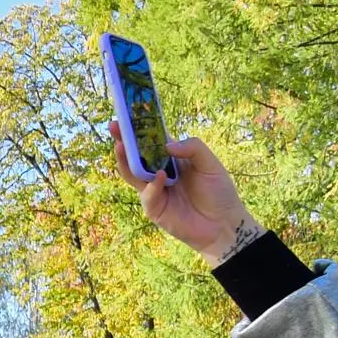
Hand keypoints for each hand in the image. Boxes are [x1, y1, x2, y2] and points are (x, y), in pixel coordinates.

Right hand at [111, 129, 261, 268]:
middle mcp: (159, 173)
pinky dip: (152, 185)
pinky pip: (147, 194)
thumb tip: (166, 144)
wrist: (223, 223)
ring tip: (121, 146)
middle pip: (136, 156)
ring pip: (133, 174)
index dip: (141, 129)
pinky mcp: (154, 209)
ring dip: (125, 161)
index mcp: (172, 159)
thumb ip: (192, 148)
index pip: (152, 141)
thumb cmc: (218, 192)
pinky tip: (160, 177)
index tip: (128, 115)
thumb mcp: (210, 163)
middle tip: (115, 127)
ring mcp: (154, 191)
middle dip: (123, 141)